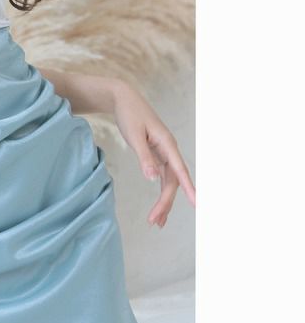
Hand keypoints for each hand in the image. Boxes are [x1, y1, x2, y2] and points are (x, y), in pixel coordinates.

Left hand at [112, 80, 195, 227]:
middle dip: (165, 202)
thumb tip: (153, 178)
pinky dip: (160, 193)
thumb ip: (144, 157)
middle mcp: (169, 150)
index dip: (189, 187)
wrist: (124, 100)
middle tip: (155, 221)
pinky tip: (158, 208)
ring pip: (169, 182)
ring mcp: (164, 154)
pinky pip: (162, 178)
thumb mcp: (134, 135)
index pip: (180, 170)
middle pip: (173, 181)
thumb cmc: (129, 115)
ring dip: (164, 201)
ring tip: (157, 222)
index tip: (197, 204)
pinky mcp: (157, 156)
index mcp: (167, 144)